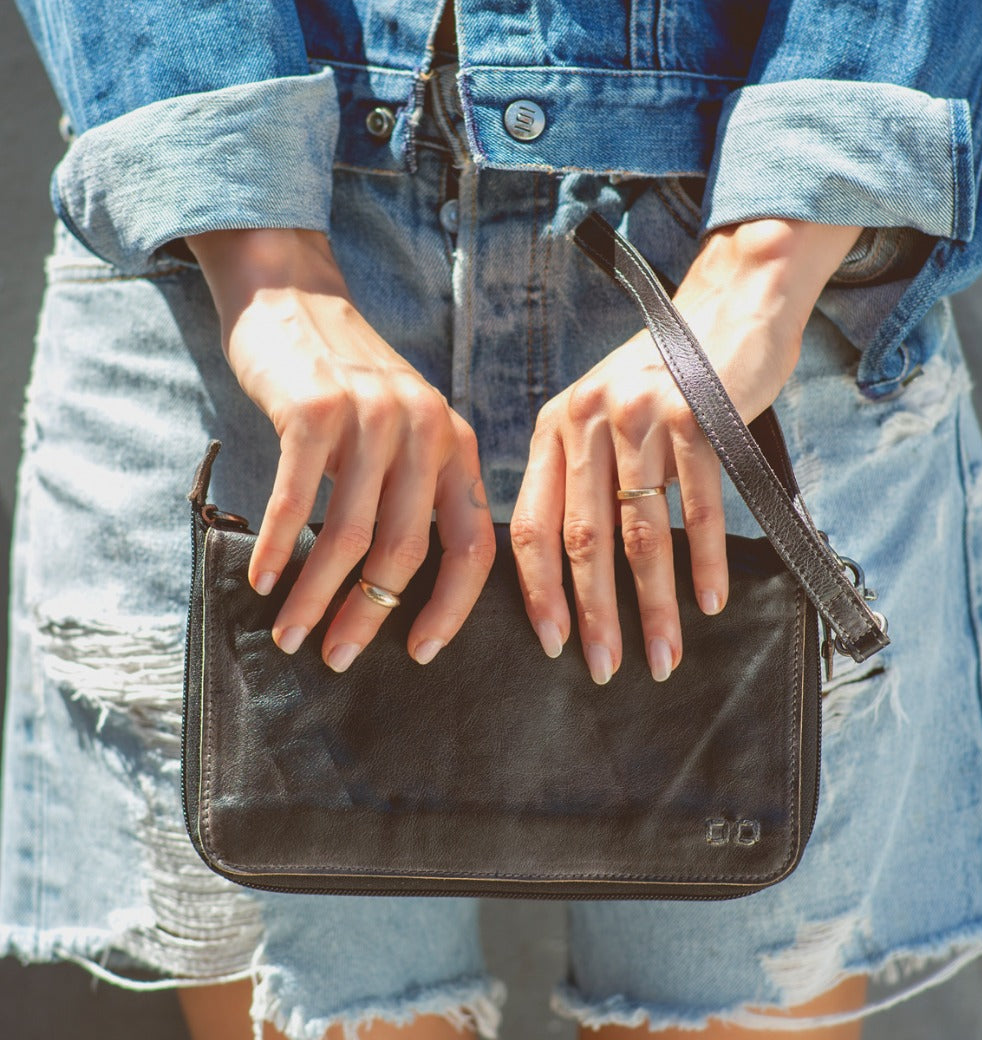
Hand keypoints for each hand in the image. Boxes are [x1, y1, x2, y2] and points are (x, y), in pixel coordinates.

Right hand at [185, 228, 495, 669]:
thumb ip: (418, 492)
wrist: (295, 299)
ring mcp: (372, 417)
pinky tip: (263, 581)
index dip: (451, 608)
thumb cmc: (349, 384)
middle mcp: (426, 430)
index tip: (420, 652)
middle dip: (370, 615)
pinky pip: (297, 500)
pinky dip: (279, 549)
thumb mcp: (407, 430)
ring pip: (350, 535)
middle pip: (407, 551)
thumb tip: (400, 592)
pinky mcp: (316, 408)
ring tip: (292, 634)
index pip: (473, 545)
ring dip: (317, 596)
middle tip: (337, 656)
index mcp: (456, 445)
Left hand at [511, 219, 863, 683]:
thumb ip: (583, 474)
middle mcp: (586, 421)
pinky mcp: (695, 414)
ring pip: (642, 533)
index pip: (532, 526)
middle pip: (584, 540)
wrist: (727, 307)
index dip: (540, 591)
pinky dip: (704, 560)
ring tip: (664, 655)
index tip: (552, 643)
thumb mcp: (602, 414)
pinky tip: (708, 602)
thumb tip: (573, 568)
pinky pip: (699, 506)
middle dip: (595, 614)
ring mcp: (640, 416)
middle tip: (605, 669)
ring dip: (653, 604)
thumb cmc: (664, 376)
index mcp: (554, 429)